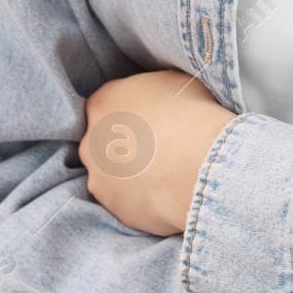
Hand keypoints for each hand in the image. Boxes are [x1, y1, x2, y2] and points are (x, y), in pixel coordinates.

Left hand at [78, 69, 235, 235]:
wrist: (202, 163)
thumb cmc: (190, 115)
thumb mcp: (174, 83)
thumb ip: (153, 92)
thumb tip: (158, 101)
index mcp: (102, 104)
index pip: (107, 107)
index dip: (130, 115)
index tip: (150, 122)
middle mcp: (91, 142)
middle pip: (103, 144)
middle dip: (124, 147)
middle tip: (157, 151)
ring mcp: (100, 179)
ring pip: (112, 178)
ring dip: (131, 177)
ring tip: (165, 177)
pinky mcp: (116, 209)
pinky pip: (129, 204)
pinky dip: (144, 202)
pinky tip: (167, 196)